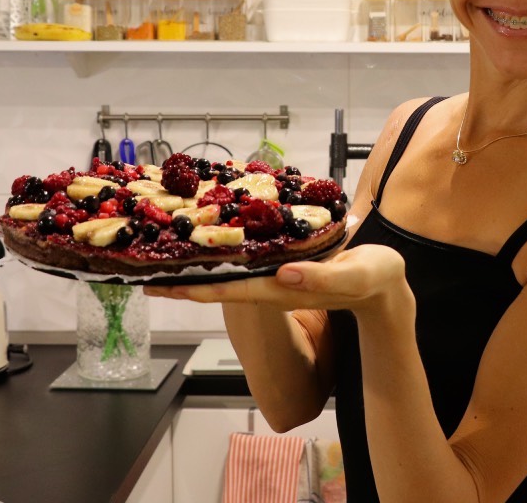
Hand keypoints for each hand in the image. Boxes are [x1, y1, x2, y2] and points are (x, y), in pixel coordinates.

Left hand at [144, 244, 408, 315]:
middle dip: (181, 277)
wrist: (386, 287)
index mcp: (284, 289)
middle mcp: (272, 285)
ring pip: (227, 270)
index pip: (228, 290)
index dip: (193, 286)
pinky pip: (244, 257)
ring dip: (196, 262)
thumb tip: (283, 275)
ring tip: (162, 249)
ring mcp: (276, 276)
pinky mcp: (283, 264)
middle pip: (218, 283)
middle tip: (140, 266)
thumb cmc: (374, 279)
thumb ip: (323, 278)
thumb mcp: (357, 275)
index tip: (158, 284)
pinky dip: (221, 248)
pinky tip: (207, 237)